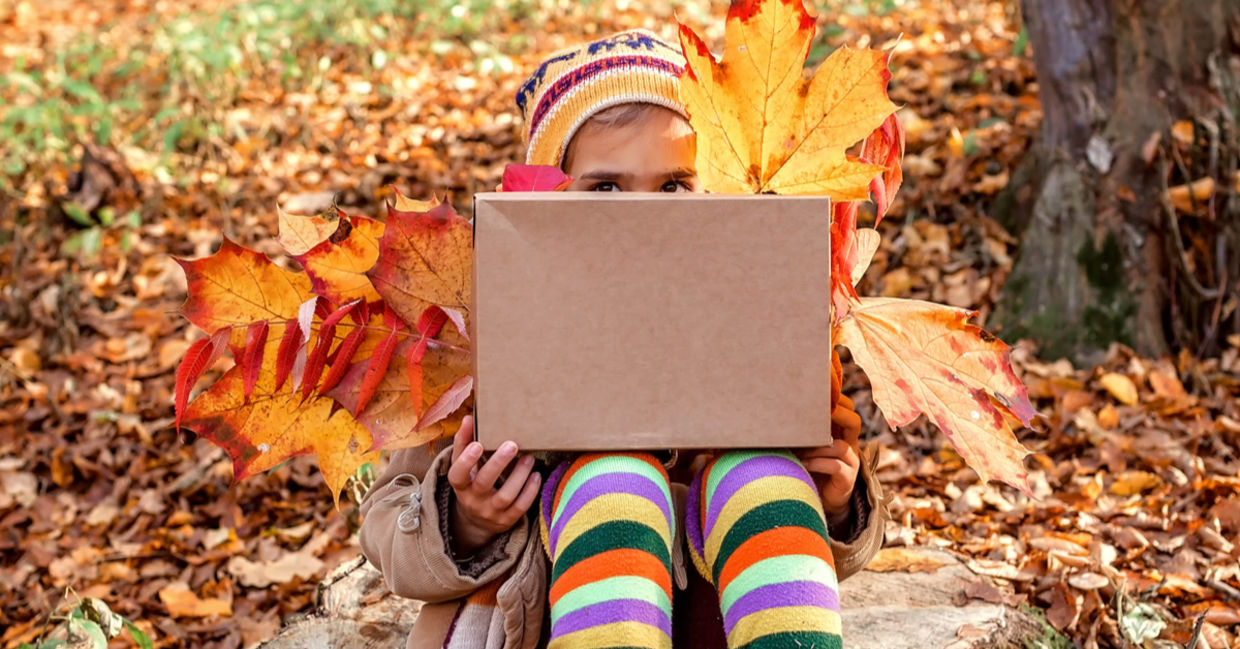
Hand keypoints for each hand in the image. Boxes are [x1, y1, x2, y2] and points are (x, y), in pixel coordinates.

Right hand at [446, 416, 540, 555]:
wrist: (476, 519)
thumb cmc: (471, 482)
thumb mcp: (463, 466)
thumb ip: (464, 443)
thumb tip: (468, 418)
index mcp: (461, 485)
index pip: (458, 475)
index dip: (466, 461)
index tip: (478, 445)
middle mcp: (473, 500)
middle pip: (484, 483)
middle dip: (498, 463)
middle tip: (512, 444)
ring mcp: (490, 512)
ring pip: (505, 496)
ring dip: (519, 475)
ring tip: (529, 457)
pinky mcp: (506, 520)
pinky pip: (520, 508)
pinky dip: (530, 491)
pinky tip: (536, 476)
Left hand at [797, 394, 861, 518]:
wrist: (818, 499)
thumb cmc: (809, 467)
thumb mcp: (806, 446)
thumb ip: (801, 431)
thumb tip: (776, 413)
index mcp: (841, 433)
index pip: (848, 409)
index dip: (837, 400)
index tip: (816, 394)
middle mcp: (850, 445)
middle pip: (854, 421)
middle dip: (838, 414)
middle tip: (815, 414)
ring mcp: (851, 462)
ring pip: (840, 446)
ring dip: (817, 447)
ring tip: (799, 451)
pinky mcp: (847, 479)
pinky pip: (835, 466)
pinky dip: (817, 463)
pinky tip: (803, 464)